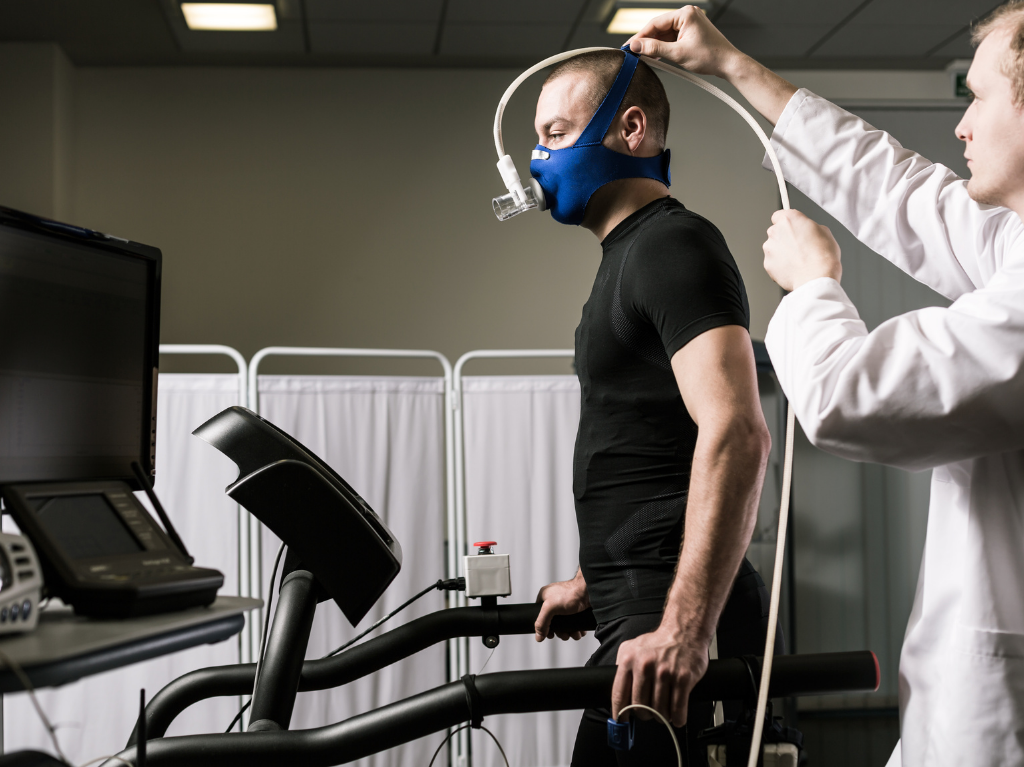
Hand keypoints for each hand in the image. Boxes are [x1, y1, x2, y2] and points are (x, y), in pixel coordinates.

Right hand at [534, 574, 589, 641]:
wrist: (590, 591)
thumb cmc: (570, 593)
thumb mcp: (550, 608)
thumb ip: (541, 622)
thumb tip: (538, 637)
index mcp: (545, 597)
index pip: (539, 615)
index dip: (544, 627)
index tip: (551, 634)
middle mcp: (555, 601)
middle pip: (553, 622)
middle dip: (560, 632)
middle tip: (565, 635)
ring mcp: (566, 606)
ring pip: (565, 624)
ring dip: (570, 632)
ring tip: (575, 634)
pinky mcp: (576, 610)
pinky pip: (574, 623)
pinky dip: (577, 629)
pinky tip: (580, 631)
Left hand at [612, 626, 708, 727]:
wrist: (684, 631)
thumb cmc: (659, 642)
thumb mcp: (632, 647)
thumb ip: (622, 667)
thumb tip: (617, 693)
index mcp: (629, 660)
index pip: (619, 695)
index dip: (619, 713)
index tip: (621, 721)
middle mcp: (645, 666)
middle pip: (639, 706)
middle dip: (644, 714)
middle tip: (648, 713)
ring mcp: (665, 673)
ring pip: (659, 710)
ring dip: (662, 717)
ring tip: (664, 711)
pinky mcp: (683, 678)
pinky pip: (678, 709)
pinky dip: (677, 718)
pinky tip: (676, 716)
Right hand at [626, 5, 744, 77]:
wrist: (728, 64)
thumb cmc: (710, 56)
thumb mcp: (677, 54)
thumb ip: (654, 49)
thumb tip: (637, 46)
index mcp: (685, 14)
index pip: (655, 23)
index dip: (640, 36)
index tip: (629, 46)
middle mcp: (687, 15)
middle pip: (659, 28)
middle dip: (646, 41)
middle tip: (633, 53)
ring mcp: (689, 23)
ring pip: (664, 34)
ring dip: (654, 46)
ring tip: (643, 57)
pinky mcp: (690, 32)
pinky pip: (672, 38)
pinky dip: (664, 47)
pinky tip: (655, 56)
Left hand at [763, 209, 841, 291]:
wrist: (816, 277)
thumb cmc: (823, 255)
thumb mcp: (824, 232)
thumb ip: (809, 227)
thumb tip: (807, 231)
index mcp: (789, 219)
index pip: (779, 215)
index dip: (786, 223)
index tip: (790, 227)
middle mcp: (775, 231)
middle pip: (776, 232)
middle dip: (785, 238)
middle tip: (799, 247)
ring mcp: (769, 248)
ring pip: (773, 248)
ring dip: (781, 252)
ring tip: (797, 261)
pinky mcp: (767, 264)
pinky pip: (773, 262)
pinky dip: (780, 266)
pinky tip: (793, 269)